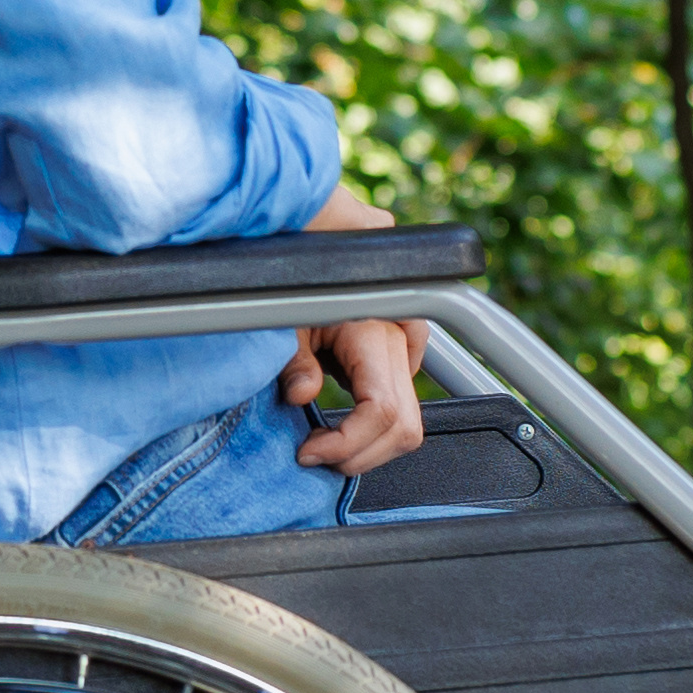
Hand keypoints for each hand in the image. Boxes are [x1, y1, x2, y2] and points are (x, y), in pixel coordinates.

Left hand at [281, 183, 430, 477]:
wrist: (316, 237)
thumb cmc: (295, 271)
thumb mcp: (283, 315)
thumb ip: (293, 358)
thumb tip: (301, 394)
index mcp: (374, 329)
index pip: (382, 411)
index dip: (347, 445)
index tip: (308, 451)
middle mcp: (402, 340)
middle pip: (405, 427)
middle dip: (360, 455)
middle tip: (315, 455)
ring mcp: (408, 348)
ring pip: (409, 423)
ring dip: (369, 446)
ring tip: (325, 444)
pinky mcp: (403, 354)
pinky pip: (402, 405)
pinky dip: (372, 427)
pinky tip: (342, 422)